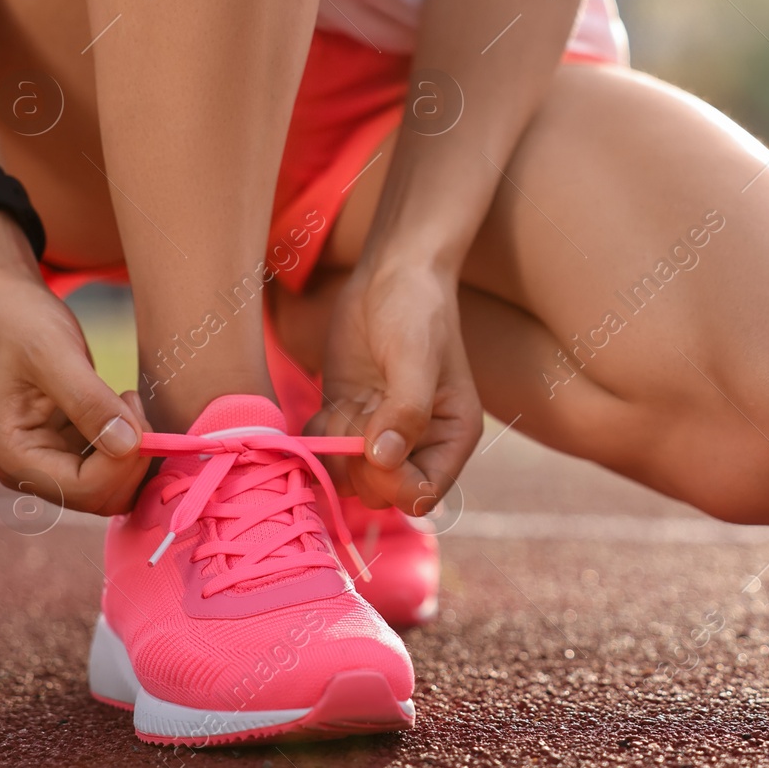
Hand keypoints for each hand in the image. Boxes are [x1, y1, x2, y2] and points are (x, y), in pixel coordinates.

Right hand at [0, 212, 150, 515]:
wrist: (2, 303)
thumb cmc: (20, 322)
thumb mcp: (55, 354)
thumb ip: (89, 402)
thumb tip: (127, 445)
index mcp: (10, 454)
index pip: (84, 489)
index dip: (124, 460)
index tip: (133, 405)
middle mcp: (23, 468)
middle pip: (98, 496)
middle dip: (130, 457)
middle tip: (133, 402)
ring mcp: (43, 461)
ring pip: (107, 485)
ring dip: (132, 450)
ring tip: (125, 399)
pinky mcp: (62, 448)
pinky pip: (106, 465)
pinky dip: (126, 442)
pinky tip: (121, 404)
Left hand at [309, 260, 481, 513]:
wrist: (390, 274)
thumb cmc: (416, 310)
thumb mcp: (415, 357)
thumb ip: (406, 411)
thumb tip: (385, 460)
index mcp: (451, 436)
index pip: (423, 493)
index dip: (394, 484)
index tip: (375, 451)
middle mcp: (419, 443)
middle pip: (381, 493)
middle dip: (359, 465)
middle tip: (354, 420)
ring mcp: (380, 432)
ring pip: (349, 477)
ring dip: (335, 450)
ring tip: (343, 409)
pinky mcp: (349, 417)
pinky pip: (326, 451)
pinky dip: (317, 438)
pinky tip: (328, 407)